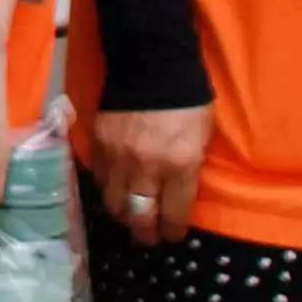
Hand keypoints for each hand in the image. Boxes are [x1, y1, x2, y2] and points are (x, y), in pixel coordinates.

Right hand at [81, 98, 209, 247]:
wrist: (152, 64)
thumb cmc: (188, 101)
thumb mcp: (202, 137)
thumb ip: (189, 169)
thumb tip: (177, 195)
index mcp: (179, 166)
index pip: (173, 215)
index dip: (172, 231)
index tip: (172, 235)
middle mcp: (146, 168)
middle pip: (140, 218)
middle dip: (146, 234)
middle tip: (149, 237)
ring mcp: (118, 158)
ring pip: (115, 204)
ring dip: (124, 216)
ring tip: (131, 217)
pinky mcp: (99, 146)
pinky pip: (100, 180)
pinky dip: (109, 190)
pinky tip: (116, 190)